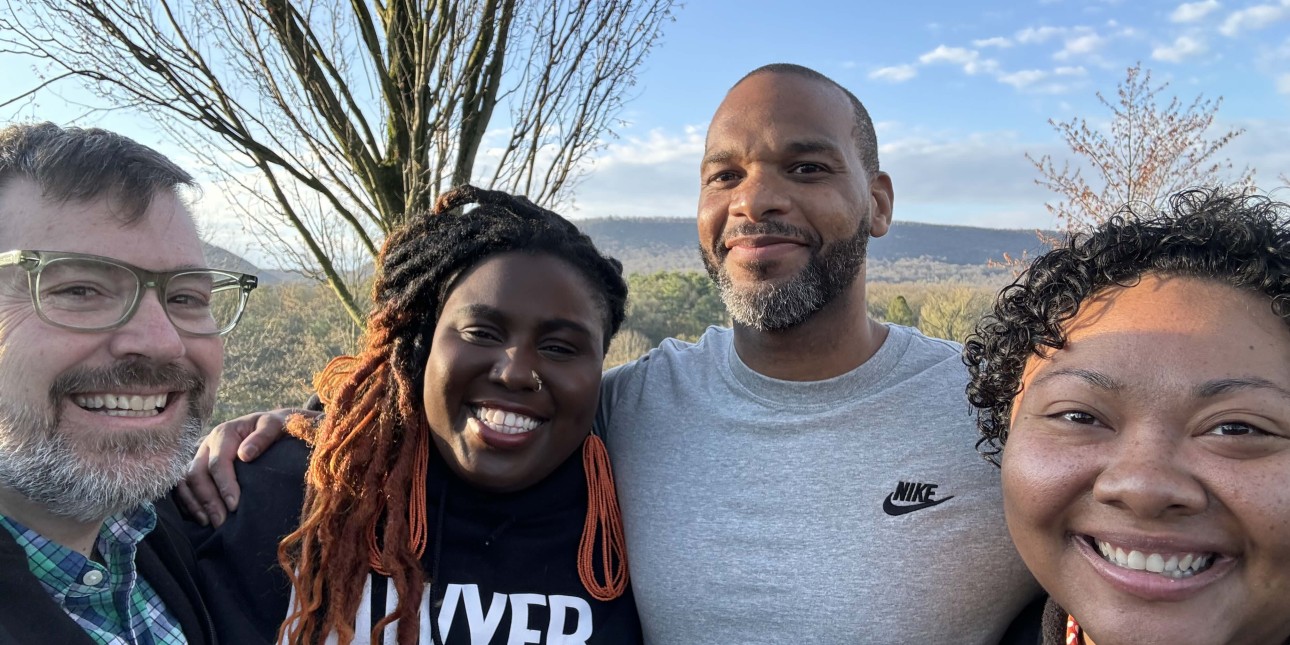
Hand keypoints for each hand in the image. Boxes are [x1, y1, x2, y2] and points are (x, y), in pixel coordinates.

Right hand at [174, 408, 316, 526]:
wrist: (272, 426)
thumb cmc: (276, 427)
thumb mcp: (275, 425)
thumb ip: (263, 436)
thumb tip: (245, 455)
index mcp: (224, 433)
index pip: (218, 463)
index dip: (224, 485)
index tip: (235, 506)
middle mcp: (208, 445)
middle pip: (198, 474)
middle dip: (208, 500)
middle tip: (221, 522)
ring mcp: (201, 457)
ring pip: (187, 481)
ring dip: (196, 503)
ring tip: (209, 523)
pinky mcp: (199, 468)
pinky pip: (184, 487)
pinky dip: (189, 502)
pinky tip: (201, 517)